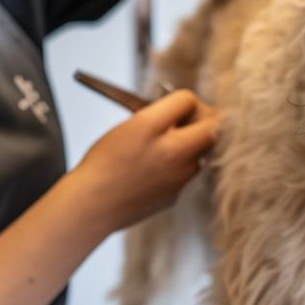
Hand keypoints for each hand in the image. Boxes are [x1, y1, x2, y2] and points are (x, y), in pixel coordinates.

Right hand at [73, 89, 219, 233]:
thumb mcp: (126, 128)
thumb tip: (181, 111)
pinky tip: (157, 169)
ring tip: (171, 146)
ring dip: (194, 145)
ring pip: (203, 152)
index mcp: (150, 126)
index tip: (182, 106)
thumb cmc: (101, 164)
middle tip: (192, 121)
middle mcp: (169, 150)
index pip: (188, 99)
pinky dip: (180, 167)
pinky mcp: (176, 195)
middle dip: (206, 121)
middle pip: (212, 127)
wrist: (91, 205)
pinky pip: (188, 174)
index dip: (186, 100)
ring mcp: (177, 176)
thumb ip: (157, 116)